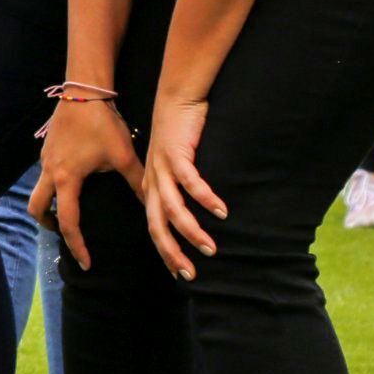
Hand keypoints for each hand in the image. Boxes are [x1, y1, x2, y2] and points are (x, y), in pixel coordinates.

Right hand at [29, 99, 143, 271]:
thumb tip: (156, 207)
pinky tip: (73, 180)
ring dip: (50, 205)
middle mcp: (50, 172)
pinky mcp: (46, 147)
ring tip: (69, 211)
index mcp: (67, 179)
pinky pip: (44, 174)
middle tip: (67, 234)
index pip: (68, 222)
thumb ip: (138, 183)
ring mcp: (45, 158)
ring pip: (38, 191)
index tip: (87, 263)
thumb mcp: (124, 156)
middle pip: (37, 209)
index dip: (77, 245)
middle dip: (50, 225)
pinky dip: (53, 186)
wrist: (84, 92)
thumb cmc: (103, 124)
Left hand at [143, 93, 225, 280]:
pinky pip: (190, 182)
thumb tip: (198, 214)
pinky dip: (205, 199)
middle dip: (172, 253)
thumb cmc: (181, 135)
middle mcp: (153, 181)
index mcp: (152, 187)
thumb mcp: (176, 166)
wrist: (176, 99)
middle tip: (190, 275)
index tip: (180, 274)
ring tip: (210, 249)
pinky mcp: (176, 154)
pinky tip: (221, 212)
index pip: (154, 227)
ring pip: (173, 209)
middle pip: (157, 225)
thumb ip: (182, 189)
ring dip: (191, 231)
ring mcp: (163, 169)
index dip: (165, 251)